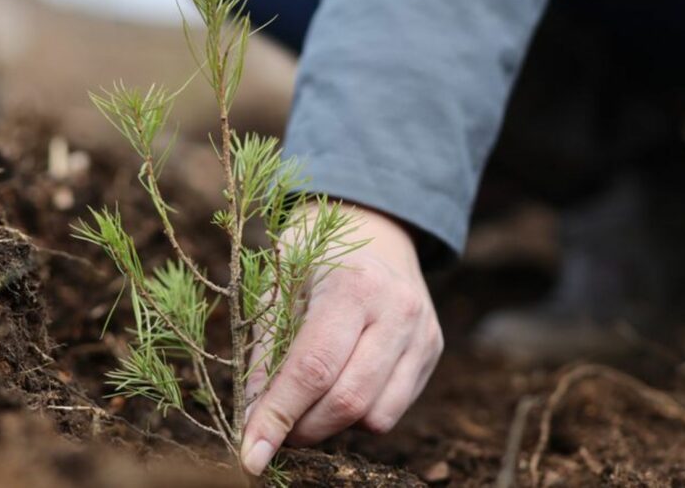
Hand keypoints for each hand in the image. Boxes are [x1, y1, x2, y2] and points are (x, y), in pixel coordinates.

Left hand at [241, 203, 443, 474]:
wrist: (373, 228)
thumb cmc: (314, 258)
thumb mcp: (277, 288)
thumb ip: (266, 353)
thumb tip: (252, 420)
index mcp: (353, 285)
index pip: (313, 369)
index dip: (278, 416)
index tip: (251, 455)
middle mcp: (397, 309)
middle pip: (348, 400)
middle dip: (302, 429)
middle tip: (274, 429)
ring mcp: (422, 332)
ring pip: (375, 415)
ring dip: (331, 425)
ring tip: (308, 401)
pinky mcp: (433, 350)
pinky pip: (393, 409)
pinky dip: (360, 414)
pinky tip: (342, 386)